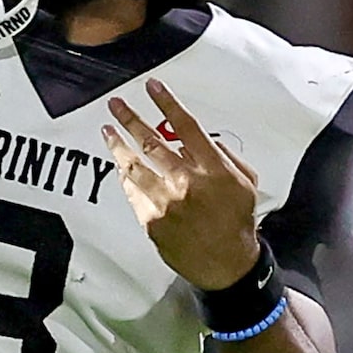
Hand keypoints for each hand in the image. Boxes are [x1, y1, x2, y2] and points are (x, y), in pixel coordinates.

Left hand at [102, 79, 260, 290]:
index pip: (185, 126)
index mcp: (212, 168)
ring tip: (107, 131)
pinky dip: (126, 177)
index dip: (166, 103)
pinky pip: (133, 192)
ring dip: (118, 145)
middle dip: (130, 119)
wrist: (227, 265)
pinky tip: (120, 166)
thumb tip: (193, 140)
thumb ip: (223, 156)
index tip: (151, 86)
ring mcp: (166, 202)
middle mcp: (186, 182)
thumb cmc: (237, 222)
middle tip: (115, 104)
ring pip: (134, 166)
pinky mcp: (151, 221)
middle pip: (152, 141)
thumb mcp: (245, 183)